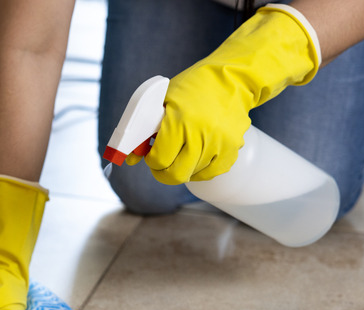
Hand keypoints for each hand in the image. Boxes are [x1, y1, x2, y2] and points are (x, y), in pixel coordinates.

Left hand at [136, 5, 320, 183]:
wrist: (232, 79)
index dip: (151, 160)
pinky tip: (196, 156)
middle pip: (175, 175)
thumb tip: (131, 159)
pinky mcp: (232, 149)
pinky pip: (210, 173)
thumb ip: (145, 129)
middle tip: (162, 162)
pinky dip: (199, 169)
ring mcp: (219, 144)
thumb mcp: (163, 101)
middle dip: (162, 172)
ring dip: (182, 167)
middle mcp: (200, 135)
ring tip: (181, 149)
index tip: (151, 155)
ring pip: (191, 175)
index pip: (159, 159)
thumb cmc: (194, 87)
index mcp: (179, 121)